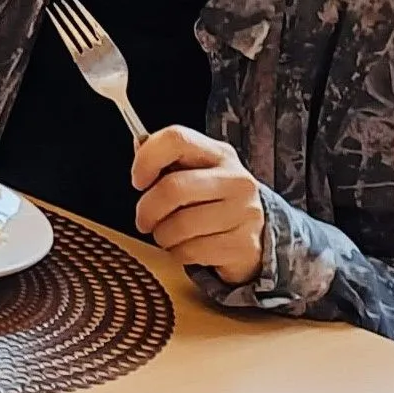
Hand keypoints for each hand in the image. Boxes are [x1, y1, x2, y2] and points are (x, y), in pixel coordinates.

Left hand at [133, 125, 265, 284]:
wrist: (256, 234)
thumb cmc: (213, 200)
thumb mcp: (194, 172)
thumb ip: (166, 158)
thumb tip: (140, 146)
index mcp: (218, 154)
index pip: (176, 139)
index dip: (147, 159)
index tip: (138, 180)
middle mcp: (236, 179)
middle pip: (173, 188)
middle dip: (147, 209)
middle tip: (143, 219)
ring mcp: (244, 212)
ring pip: (180, 225)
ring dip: (162, 235)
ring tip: (167, 234)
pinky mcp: (245, 245)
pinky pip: (192, 251)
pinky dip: (179, 253)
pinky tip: (187, 247)